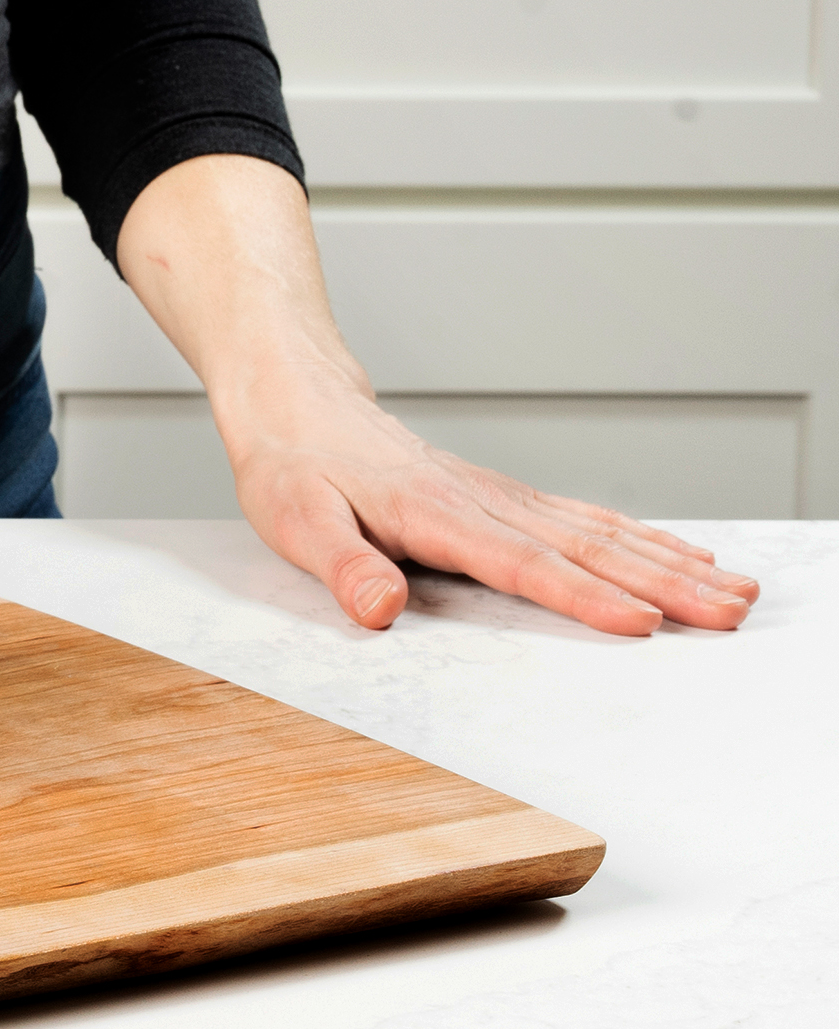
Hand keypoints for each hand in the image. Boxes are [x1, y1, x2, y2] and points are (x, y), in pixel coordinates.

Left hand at [116, 153, 759, 636]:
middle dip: (663, 584)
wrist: (297, 405)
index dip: (580, 596)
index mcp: (432, 513)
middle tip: (729, 616)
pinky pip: (586, 519)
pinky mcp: (502, 497)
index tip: (640, 623)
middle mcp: (480, 501)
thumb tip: (379, 608)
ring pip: (600, 532)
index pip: (520, 562)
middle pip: (585, 548)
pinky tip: (685, 556)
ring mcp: (498, 497)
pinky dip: (644, 539)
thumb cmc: (293, 467)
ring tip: (735, 594)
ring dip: (671, 564)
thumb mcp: (296, 522)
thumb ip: (342, 565)